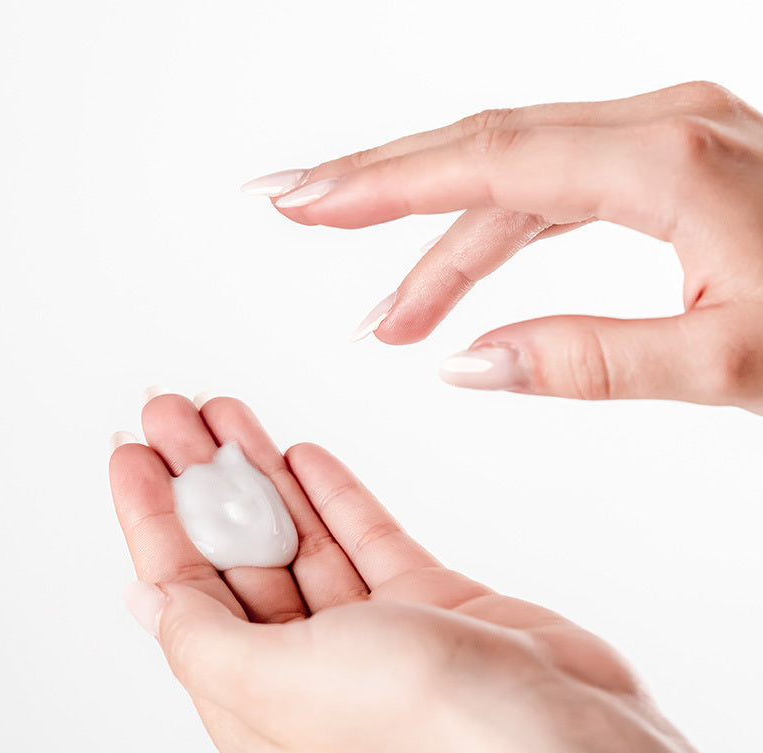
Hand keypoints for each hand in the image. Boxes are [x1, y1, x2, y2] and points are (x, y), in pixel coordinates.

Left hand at [110, 393, 729, 752]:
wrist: (560, 740)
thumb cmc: (423, 730)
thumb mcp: (276, 685)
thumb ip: (202, 638)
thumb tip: (146, 596)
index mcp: (256, 698)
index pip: (183, 586)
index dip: (152, 514)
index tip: (133, 451)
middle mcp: (309, 664)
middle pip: (238, 551)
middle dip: (203, 478)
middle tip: (174, 412)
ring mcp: (372, 628)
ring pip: (298, 533)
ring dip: (260, 471)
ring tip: (226, 414)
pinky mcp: (427, 599)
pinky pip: (364, 534)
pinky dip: (331, 493)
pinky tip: (301, 455)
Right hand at [245, 81, 762, 413]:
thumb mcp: (730, 360)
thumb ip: (589, 361)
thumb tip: (467, 364)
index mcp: (666, 160)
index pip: (483, 160)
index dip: (377, 181)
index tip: (297, 198)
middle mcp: (655, 128)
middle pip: (479, 148)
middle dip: (376, 186)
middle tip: (293, 212)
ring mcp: (658, 142)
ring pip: (511, 181)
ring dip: (437, 248)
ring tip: (385, 323)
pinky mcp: (661, 170)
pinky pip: (550, 195)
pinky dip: (493, 243)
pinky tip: (456, 291)